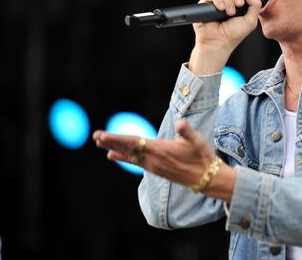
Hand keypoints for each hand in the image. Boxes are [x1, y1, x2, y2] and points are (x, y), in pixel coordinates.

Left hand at [93, 119, 234, 198]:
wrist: (206, 178)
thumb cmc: (202, 156)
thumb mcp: (196, 141)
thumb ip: (186, 131)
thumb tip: (181, 123)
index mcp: (160, 149)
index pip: (133, 142)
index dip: (117, 138)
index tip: (102, 135)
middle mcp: (153, 159)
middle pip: (127, 149)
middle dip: (110, 142)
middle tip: (95, 136)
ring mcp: (153, 166)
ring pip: (129, 155)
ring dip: (114, 148)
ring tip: (100, 144)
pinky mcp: (156, 170)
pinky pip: (135, 162)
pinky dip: (123, 158)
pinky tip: (113, 156)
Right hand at [189, 0, 261, 73]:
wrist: (219, 43)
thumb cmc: (233, 35)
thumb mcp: (251, 20)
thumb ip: (255, 4)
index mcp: (237, 3)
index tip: (243, 4)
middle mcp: (226, 1)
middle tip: (238, 7)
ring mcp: (216, 2)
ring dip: (228, 0)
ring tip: (228, 13)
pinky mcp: (205, 4)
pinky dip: (218, 0)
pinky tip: (221, 9)